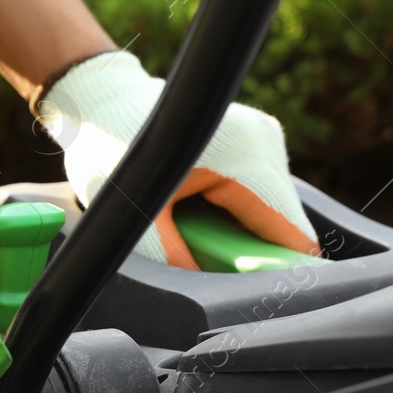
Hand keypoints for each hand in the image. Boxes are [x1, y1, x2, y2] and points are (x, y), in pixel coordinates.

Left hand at [38, 50, 318, 268]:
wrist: (103, 100)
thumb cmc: (111, 152)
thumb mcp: (134, 218)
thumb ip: (173, 258)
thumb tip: (208, 292)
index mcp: (243, 157)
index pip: (289, 229)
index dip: (279, 266)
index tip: (262, 289)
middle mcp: (264, 140)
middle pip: (284, 220)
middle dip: (252, 246)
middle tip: (200, 247)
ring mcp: (263, 133)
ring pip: (274, 205)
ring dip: (243, 225)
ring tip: (194, 220)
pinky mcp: (256, 135)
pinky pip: (261, 187)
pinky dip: (237, 205)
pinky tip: (200, 201)